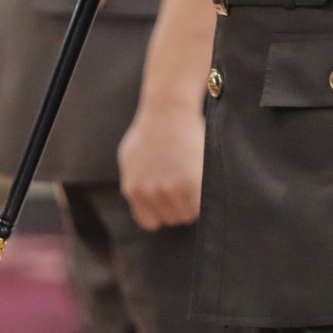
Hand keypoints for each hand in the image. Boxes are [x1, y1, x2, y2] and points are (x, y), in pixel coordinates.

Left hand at [117, 104, 205, 229]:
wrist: (168, 110)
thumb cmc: (150, 129)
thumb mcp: (130, 158)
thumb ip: (134, 181)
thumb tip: (137, 196)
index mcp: (133, 189)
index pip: (149, 222)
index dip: (161, 214)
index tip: (170, 203)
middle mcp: (149, 193)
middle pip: (169, 220)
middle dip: (178, 207)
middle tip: (185, 190)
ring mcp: (169, 189)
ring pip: (185, 216)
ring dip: (191, 204)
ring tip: (194, 185)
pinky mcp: (189, 183)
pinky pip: (198, 208)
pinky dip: (202, 201)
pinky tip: (201, 185)